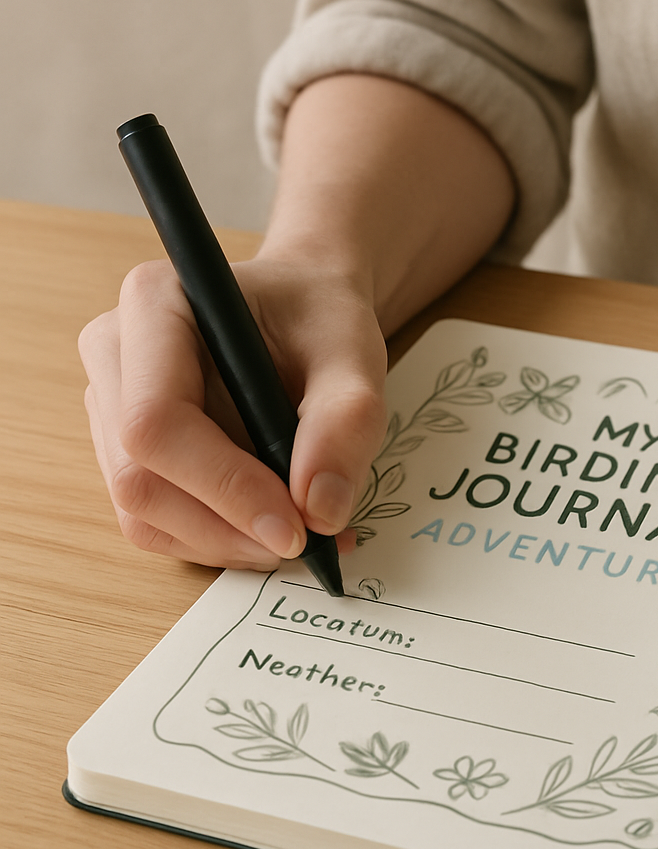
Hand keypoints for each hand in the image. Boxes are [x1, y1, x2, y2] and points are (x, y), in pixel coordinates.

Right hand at [79, 256, 386, 569]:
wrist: (307, 314)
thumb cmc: (322, 320)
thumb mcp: (354, 358)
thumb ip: (346, 424)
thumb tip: (320, 512)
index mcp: (156, 304)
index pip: (155, 420)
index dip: (223, 487)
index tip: (294, 527)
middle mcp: (115, 353)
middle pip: (137, 475)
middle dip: (225, 527)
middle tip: (305, 542)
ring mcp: (112, 405)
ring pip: (141, 512)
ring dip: (224, 543)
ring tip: (302, 535)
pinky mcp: (127, 450)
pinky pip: (156, 521)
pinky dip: (218, 541)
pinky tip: (274, 530)